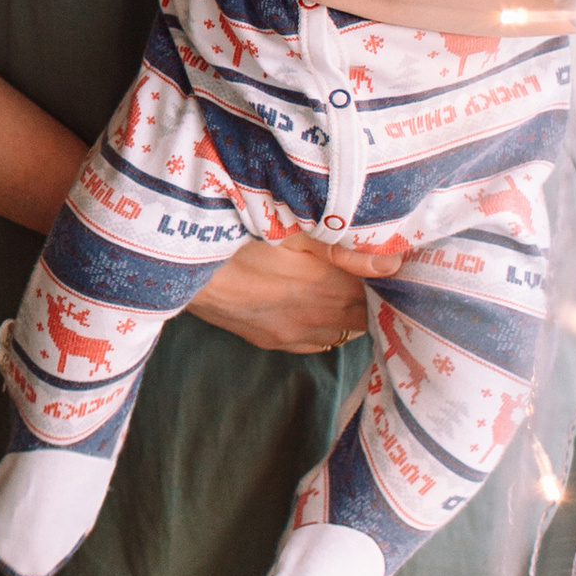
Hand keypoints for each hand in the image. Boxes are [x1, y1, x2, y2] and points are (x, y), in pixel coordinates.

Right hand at [186, 233, 369, 353]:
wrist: (182, 271)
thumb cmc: (235, 240)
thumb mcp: (290, 231)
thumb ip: (345, 251)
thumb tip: (393, 263)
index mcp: (326, 286)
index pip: (375, 290)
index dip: (380, 275)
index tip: (381, 260)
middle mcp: (315, 317)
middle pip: (363, 315)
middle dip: (369, 297)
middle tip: (366, 274)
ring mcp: (293, 333)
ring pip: (341, 334)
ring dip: (348, 315)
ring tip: (342, 290)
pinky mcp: (272, 341)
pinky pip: (315, 345)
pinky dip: (325, 330)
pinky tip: (317, 310)